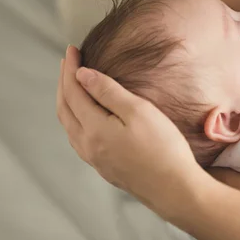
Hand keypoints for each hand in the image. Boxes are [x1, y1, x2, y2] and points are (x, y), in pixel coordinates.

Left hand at [56, 46, 203, 214]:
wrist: (174, 189)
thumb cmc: (163, 148)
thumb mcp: (139, 111)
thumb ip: (108, 91)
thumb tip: (82, 75)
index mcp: (93, 129)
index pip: (73, 91)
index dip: (70, 69)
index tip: (72, 50)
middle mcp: (88, 146)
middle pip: (65, 109)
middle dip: (64, 82)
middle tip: (68, 62)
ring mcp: (95, 159)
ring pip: (69, 125)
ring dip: (67, 101)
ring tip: (72, 84)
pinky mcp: (105, 167)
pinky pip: (78, 138)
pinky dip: (75, 119)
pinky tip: (84, 116)